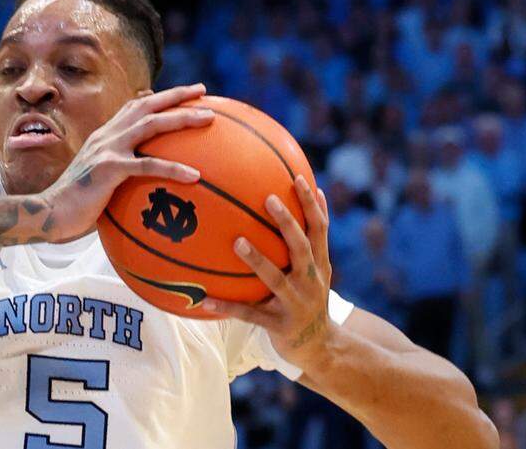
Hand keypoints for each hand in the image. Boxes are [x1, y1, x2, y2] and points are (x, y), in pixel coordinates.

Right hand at [40, 83, 212, 240]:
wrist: (48, 214)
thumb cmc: (73, 207)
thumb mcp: (96, 183)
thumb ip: (115, 176)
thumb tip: (138, 187)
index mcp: (103, 137)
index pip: (132, 108)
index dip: (156, 97)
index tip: (179, 94)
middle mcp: (106, 136)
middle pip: (145, 105)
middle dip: (175, 95)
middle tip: (202, 90)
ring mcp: (107, 150)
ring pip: (151, 125)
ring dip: (182, 118)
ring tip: (209, 117)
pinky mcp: (110, 169)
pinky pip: (149, 166)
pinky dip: (174, 168)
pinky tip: (196, 175)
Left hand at [201, 174, 336, 370]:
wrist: (321, 348)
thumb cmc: (311, 298)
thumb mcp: (318, 270)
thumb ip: (310, 241)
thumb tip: (309, 197)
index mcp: (320, 264)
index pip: (318, 228)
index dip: (311, 204)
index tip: (297, 177)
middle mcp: (311, 281)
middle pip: (301, 247)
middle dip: (287, 223)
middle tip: (268, 198)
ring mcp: (296, 304)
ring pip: (275, 279)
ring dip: (257, 260)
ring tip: (237, 242)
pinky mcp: (279, 326)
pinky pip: (249, 315)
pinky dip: (228, 307)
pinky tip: (205, 300)